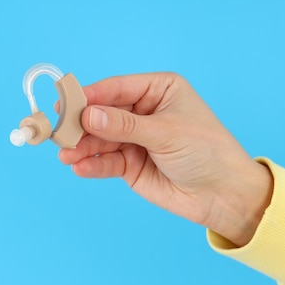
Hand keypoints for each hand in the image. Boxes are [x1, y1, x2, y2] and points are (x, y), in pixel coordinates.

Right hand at [59, 72, 272, 246]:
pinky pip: (105, 161)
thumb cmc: (207, 152)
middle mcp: (142, 111)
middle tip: (60, 131)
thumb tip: (88, 115)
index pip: (116, 88)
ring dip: (81, 146)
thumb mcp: (165, 133)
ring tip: (66, 154)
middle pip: (102, 114)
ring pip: (99, 139)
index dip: (90, 95)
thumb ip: (124, 125)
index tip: (66, 101)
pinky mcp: (129, 164)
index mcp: (157, 90)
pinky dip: (91, 164)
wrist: (224, 196)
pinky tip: (79, 167)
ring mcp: (134, 138)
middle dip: (81, 124)